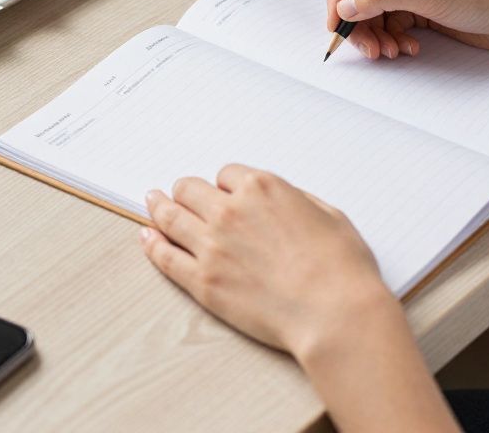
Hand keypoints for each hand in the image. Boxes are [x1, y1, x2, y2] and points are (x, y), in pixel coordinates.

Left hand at [140, 164, 391, 357]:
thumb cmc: (341, 268)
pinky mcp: (202, 282)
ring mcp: (211, 246)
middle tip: (181, 194)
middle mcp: (230, 211)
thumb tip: (283, 201)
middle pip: (190, 189)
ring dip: (158, 207)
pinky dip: (151, 243)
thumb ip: (297, 200)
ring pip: (170, 216)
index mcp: (262, 188)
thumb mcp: (329, 214)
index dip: (225, 184)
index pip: (226, 174)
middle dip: (187, 191)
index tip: (224, 192)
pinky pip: (165, 256)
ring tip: (151, 202)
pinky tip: (147, 236)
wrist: (334, 314)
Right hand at [325, 0, 488, 58]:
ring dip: (373, 36)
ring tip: (390, 52)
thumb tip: (343, 6)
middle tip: (366, 47)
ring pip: (367, 14)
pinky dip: (390, 40)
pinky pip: (385, 26)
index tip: (337, 20)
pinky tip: (408, 49)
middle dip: (355, 21)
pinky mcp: (415, 9)